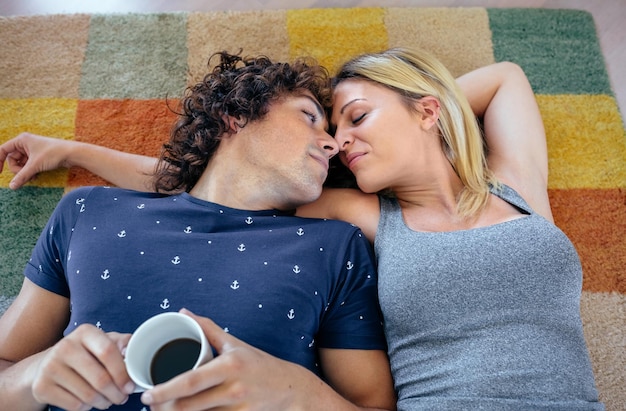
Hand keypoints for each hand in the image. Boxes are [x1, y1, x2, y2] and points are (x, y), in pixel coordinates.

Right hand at [0, 132, 74, 188]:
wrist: (72, 154)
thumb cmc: (54, 154)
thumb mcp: (35, 166)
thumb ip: (22, 176)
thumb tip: (12, 186)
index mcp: (21, 140)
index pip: (3, 150)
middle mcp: (25, 143)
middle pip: (12, 159)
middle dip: (17, 169)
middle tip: (26, 175)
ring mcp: (32, 151)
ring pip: (20, 164)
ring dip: (24, 172)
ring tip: (33, 176)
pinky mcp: (38, 157)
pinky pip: (28, 166)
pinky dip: (30, 172)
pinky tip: (36, 176)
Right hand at [32, 324, 134, 410]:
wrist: (46, 366)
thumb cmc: (85, 354)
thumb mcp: (103, 341)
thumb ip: (122, 342)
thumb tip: (132, 348)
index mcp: (85, 332)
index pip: (108, 352)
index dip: (122, 373)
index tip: (130, 386)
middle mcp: (66, 346)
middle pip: (100, 378)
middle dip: (116, 394)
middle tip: (121, 397)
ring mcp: (51, 366)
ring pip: (89, 395)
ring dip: (104, 403)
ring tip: (107, 400)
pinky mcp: (42, 386)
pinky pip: (74, 406)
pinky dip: (87, 408)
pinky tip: (89, 402)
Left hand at [141, 309, 330, 410]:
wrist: (289, 387)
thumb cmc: (257, 363)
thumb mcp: (234, 343)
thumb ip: (207, 328)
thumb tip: (183, 312)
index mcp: (229, 366)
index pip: (190, 381)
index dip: (165, 391)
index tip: (147, 395)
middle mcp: (234, 388)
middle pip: (189, 406)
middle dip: (164, 408)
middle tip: (149, 405)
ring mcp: (238, 408)